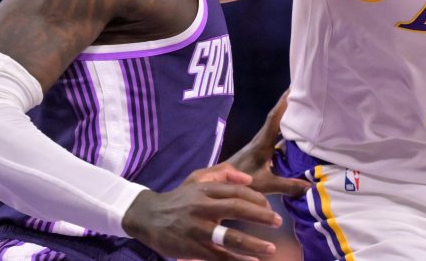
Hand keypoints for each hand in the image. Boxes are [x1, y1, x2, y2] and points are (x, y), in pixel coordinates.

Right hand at [122, 163, 281, 259]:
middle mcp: (201, 208)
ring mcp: (197, 229)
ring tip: (270, 249)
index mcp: (205, 190)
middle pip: (236, 208)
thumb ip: (223, 174)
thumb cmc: (179, 198)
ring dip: (253, 244)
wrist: (148, 217)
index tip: (270, 206)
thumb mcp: (197, 179)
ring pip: (229, 236)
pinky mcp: (192, 248)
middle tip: (277, 221)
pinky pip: (219, 256)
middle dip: (260, 215)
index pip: (236, 191)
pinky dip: (236, 260)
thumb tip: (249, 179)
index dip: (256, 198)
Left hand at [225, 91, 310, 197]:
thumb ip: (287, 185)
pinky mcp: (260, 150)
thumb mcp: (266, 184)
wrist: (221, 184)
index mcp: (262, 143)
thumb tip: (311, 186)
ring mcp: (260, 143)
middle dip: (288, 104)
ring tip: (302, 107)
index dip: (283, 104)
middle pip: (276, 117)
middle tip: (303, 92)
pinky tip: (295, 132)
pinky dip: (285, 129)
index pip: (274, 119)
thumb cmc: (241, 181)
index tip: (293, 89)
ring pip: (276, 125)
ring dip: (287, 115)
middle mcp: (261, 139)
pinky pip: (275, 134)